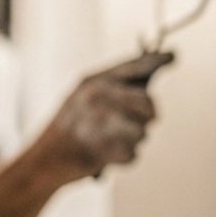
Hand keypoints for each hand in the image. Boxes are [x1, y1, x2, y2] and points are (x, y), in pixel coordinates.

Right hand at [30, 52, 172, 183]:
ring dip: (133, 141)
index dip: (156, 60)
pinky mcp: (102, 149)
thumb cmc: (69, 129)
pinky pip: (133, 154)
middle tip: (138, 123)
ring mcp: (98, 122)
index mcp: (92, 82)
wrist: (42, 162)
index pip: (132, 66)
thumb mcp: (83, 98)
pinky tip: (106, 156)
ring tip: (110, 141)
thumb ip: (113, 88)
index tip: (173, 55)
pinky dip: (124, 159)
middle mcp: (97, 96)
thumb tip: (149, 84)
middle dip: (148, 116)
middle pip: (148, 103)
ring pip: (143, 132)